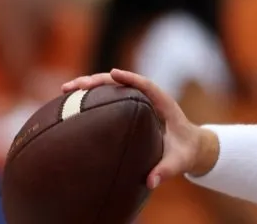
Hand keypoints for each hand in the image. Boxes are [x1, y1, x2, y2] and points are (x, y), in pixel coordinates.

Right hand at [61, 69, 206, 188]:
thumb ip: (166, 171)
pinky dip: (92, 97)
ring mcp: (139, 102)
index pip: (147, 85)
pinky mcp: (131, 108)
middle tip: (76, 86)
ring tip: (66, 90)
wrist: (191, 147)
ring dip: (90, 86)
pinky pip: (111, 97)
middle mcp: (150, 99)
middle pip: (124, 82)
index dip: (131, 78)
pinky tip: (71, 103)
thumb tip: (151, 182)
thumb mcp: (179, 163)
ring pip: (113, 87)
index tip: (113, 73)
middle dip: (99, 80)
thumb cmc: (185, 153)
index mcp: (164, 105)